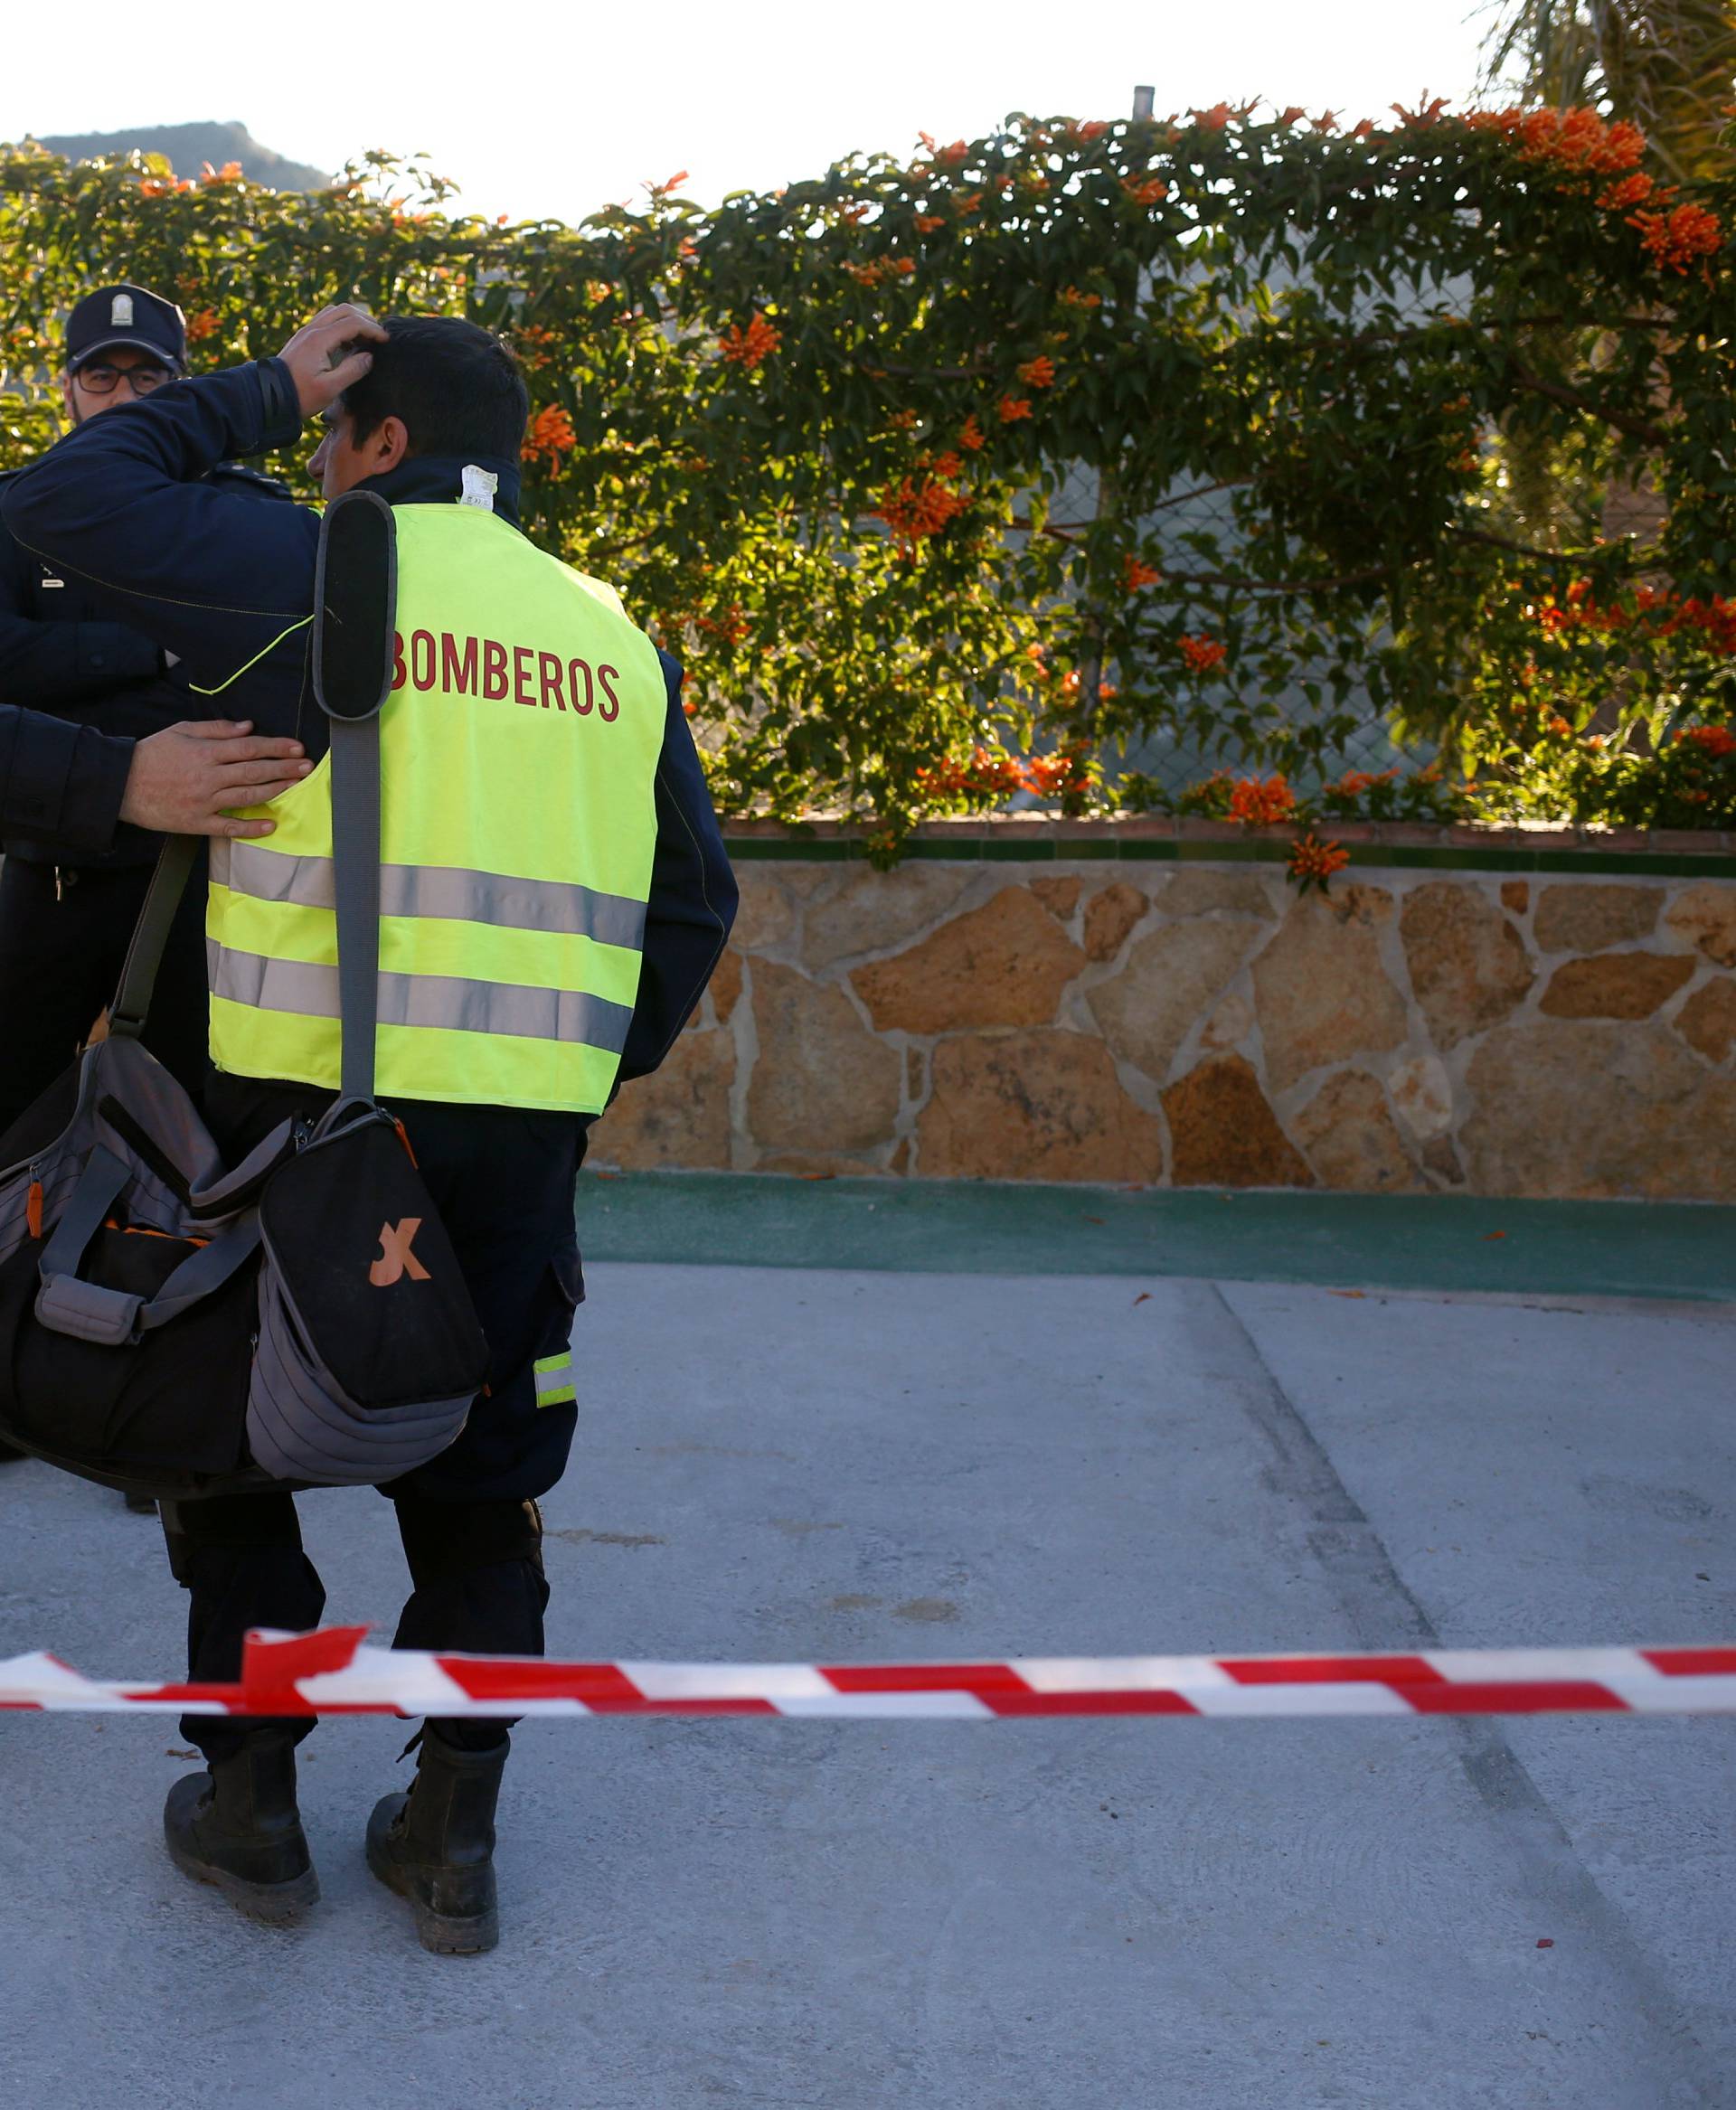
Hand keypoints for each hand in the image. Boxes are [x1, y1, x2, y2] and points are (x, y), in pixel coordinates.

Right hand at [119, 720, 311, 838]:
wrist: (120, 784)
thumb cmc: (151, 754)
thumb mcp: (181, 731)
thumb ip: (216, 729)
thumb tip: (248, 727)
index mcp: (205, 752)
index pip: (248, 748)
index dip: (275, 747)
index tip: (296, 747)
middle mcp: (208, 777)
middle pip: (254, 771)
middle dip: (284, 768)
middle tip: (307, 767)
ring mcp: (204, 801)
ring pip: (247, 796)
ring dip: (275, 791)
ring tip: (296, 786)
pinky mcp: (197, 822)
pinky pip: (228, 827)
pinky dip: (250, 827)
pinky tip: (271, 825)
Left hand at [276, 303, 388, 419]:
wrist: (271, 396)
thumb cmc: (301, 395)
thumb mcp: (330, 388)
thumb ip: (353, 370)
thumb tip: (369, 357)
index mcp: (319, 339)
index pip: (352, 323)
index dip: (373, 329)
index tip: (386, 341)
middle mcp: (312, 330)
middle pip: (343, 310)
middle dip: (365, 319)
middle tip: (379, 336)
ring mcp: (306, 332)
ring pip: (334, 312)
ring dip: (353, 320)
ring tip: (366, 339)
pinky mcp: (304, 338)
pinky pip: (326, 322)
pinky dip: (342, 326)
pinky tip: (349, 343)